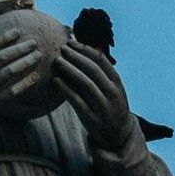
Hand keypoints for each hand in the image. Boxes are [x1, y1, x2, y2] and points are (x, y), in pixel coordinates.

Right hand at [0, 23, 54, 117]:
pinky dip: (24, 83)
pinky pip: (10, 91)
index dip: (6, 37)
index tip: (18, 32)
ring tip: (37, 56)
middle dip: (20, 48)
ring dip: (25, 62)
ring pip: (8, 73)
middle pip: (1, 57)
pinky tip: (34, 76)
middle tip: (33, 42)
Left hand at [48, 38, 139, 153]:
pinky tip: (56, 81)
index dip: (85, 49)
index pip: (101, 61)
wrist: (118, 134)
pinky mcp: (92, 118)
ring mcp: (103, 106)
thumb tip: (90, 49)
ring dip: (70, 70)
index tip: (71, 41)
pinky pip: (77, 101)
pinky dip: (66, 89)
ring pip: (86, 83)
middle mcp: (112, 93)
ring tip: (57, 61)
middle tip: (62, 48)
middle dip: (76, 57)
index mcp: (117, 83)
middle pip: (93, 70)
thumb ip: (103, 73)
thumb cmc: (111, 106)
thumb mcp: (113, 89)